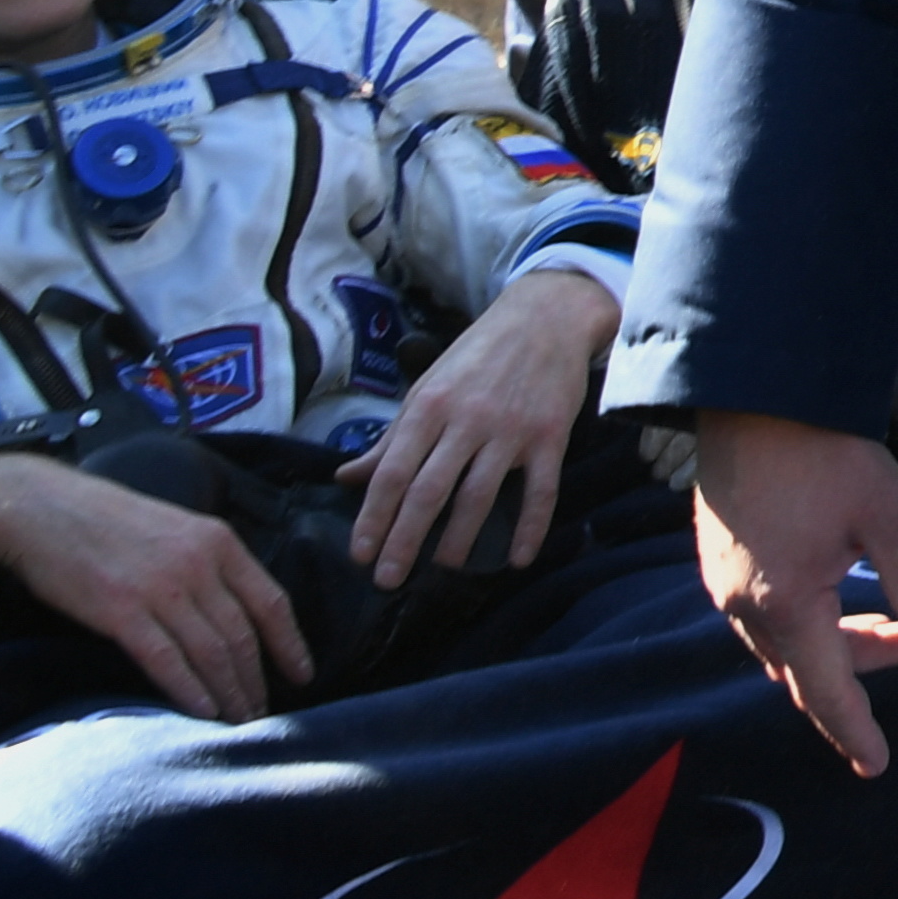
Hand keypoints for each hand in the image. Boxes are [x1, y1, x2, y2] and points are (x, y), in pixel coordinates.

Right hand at [0, 451, 313, 721]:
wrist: (41, 508)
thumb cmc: (106, 518)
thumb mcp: (176, 526)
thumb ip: (208, 562)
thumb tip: (235, 609)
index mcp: (218, 542)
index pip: (271, 602)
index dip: (290, 644)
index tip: (302, 675)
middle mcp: (198, 565)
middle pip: (243, 635)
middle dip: (257, 680)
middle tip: (264, 714)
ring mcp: (161, 588)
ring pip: (211, 652)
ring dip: (229, 693)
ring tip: (239, 722)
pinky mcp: (121, 611)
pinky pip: (166, 660)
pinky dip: (190, 691)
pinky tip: (203, 713)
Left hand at [342, 266, 617, 587]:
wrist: (545, 319)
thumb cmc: (478, 355)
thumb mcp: (427, 388)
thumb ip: (391, 437)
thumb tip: (346, 476)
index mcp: (428, 407)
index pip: (391, 473)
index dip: (372, 518)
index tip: (360, 555)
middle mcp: (466, 420)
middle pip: (428, 491)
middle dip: (404, 540)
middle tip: (389, 579)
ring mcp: (511, 430)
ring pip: (479, 495)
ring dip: (459, 539)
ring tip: (444, 566)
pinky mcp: (550, 437)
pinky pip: (540, 490)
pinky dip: (530, 527)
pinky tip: (518, 558)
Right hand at [689, 413, 897, 778]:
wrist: (754, 391)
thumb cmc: (824, 450)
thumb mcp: (889, 514)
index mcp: (786, 606)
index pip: (825, 692)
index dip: (854, 731)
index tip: (875, 765)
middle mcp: (745, 604)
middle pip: (806, 669)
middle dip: (862, 669)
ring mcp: (724, 580)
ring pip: (781, 643)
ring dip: (835, 642)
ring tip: (888, 618)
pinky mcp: (717, 554)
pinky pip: (761, 611)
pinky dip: (805, 617)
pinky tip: (836, 585)